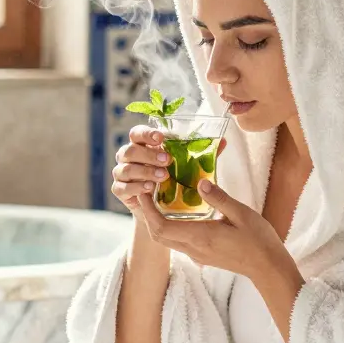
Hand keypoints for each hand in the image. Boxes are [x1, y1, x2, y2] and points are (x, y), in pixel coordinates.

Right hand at [112, 125, 226, 217]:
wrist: (160, 209)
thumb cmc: (173, 180)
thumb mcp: (186, 166)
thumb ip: (200, 154)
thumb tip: (223, 141)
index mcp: (141, 145)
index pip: (137, 133)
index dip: (147, 133)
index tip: (162, 137)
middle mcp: (128, 157)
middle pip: (130, 150)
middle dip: (149, 154)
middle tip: (167, 160)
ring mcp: (121, 173)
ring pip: (126, 168)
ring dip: (145, 171)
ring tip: (163, 177)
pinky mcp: (120, 190)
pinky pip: (123, 187)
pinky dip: (136, 187)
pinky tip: (150, 189)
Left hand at [136, 179, 291, 280]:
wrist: (268, 268)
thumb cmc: (258, 240)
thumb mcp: (242, 214)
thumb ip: (219, 198)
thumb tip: (200, 181)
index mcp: (200, 237)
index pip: (161, 227)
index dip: (148, 211)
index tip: (144, 192)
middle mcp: (194, 248)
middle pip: (158, 236)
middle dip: (148, 215)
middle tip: (147, 192)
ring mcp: (197, 254)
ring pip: (166, 240)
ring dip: (157, 221)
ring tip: (159, 199)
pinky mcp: (202, 255)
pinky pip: (177, 242)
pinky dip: (170, 227)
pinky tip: (177, 212)